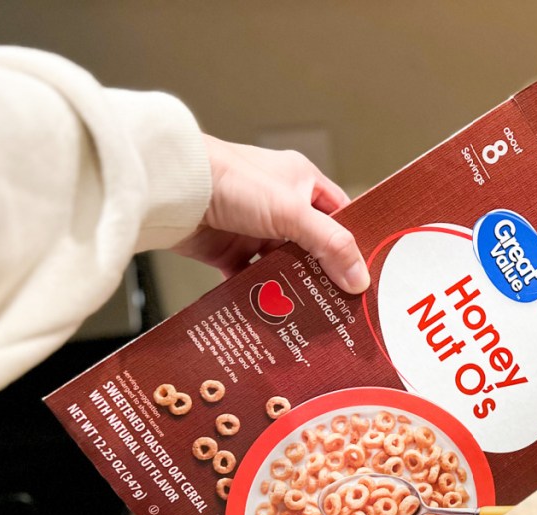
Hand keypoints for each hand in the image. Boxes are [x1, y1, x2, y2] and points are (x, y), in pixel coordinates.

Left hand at [173, 135, 369, 293]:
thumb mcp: (293, 212)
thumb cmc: (230, 180)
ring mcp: (254, 228)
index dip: (351, 241)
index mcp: (301, 182)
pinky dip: (261, 295)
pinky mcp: (229, 250)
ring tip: (313, 313)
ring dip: (294, 286)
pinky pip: (252, 278)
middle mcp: (279, 204)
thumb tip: (359, 278)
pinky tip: (273, 312)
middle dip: (324, 272)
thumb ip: (330, 245)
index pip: (338, 214)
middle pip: (312, 245)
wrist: (172, 189)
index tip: (364, 272)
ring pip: (283, 265)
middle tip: (342, 300)